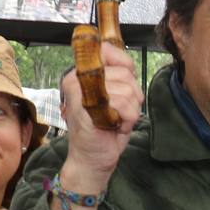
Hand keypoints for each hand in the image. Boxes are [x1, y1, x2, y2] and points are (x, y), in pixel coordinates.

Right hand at [60, 40, 143, 195]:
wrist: (92, 158)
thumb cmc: (105, 129)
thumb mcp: (117, 97)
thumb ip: (121, 79)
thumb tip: (128, 65)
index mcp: (83, 72)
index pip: (111, 51)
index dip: (127, 69)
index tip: (125, 88)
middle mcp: (77, 78)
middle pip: (125, 74)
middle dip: (133, 97)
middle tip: (121, 111)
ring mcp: (78, 92)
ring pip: (127, 91)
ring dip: (131, 111)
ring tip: (116, 120)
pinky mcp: (84, 108)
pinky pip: (122, 106)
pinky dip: (127, 120)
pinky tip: (115, 126)